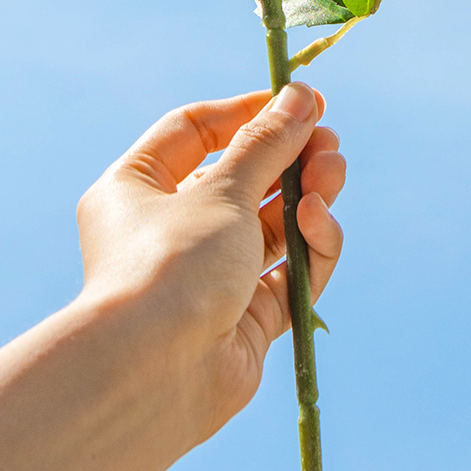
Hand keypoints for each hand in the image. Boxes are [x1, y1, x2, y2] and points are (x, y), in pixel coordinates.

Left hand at [75, 83, 345, 446]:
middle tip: (329, 140)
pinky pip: (287, 272)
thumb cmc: (171, 264)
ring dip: (306, 194)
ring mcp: (209, 278)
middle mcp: (169, 231)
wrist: (153, 375)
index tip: (301, 100)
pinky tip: (319, 219)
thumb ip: (267, 143)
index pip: (195, 132)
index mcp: (137, 189)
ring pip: (270, 224)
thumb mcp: (221, 189)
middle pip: (241, 178)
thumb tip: (301, 96)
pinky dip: (309, 244)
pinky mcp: (245, 320)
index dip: (249, 113)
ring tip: (333, 172)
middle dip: (289, 155)